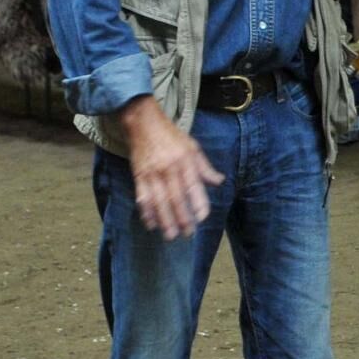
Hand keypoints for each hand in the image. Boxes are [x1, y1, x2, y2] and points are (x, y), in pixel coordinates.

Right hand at [119, 98, 224, 240]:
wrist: (143, 123)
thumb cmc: (171, 136)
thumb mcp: (193, 147)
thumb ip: (205, 167)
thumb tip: (219, 182)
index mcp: (185, 161)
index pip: (194, 186)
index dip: (198, 203)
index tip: (202, 218)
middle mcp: (169, 169)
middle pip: (176, 198)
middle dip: (182, 218)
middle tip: (187, 234)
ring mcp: (152, 173)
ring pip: (159, 201)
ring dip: (164, 220)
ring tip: (170, 235)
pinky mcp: (138, 175)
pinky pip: (142, 196)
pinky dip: (146, 212)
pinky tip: (150, 224)